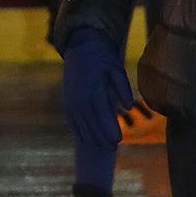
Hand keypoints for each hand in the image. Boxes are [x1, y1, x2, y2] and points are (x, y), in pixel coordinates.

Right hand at [60, 26, 134, 151]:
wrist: (80, 46)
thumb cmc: (103, 59)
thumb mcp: (117, 69)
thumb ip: (123, 87)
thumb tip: (128, 107)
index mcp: (92, 89)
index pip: (100, 114)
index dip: (109, 129)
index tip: (118, 140)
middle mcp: (79, 97)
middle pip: (90, 123)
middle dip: (101, 138)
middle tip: (113, 149)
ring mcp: (70, 100)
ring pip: (80, 125)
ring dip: (91, 138)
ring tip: (103, 149)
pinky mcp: (67, 101)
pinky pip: (72, 121)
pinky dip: (80, 132)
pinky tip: (86, 140)